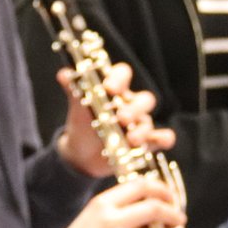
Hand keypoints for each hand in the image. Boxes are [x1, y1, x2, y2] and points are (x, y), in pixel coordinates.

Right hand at [40, 177, 199, 227]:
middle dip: (174, 213)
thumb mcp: (92, 214)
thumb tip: (149, 205)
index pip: (140, 186)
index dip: (162, 190)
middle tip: (180, 219)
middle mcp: (111, 220)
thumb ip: (117, 207)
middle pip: (155, 208)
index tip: (171, 197)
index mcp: (103, 203)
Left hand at [56, 64, 174, 177]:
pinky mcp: (146, 142)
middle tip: (121, 118)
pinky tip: (157, 142)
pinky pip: (163, 138)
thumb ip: (73, 90)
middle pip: (144, 99)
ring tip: (131, 139)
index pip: (123, 74)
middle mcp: (130, 105)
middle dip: (134, 108)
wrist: (81, 154)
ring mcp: (139, 124)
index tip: (109, 88)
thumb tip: (63, 73)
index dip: (119, 78)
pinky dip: (164, 138)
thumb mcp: (78, 108)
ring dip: (142, 129)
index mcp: (114, 90)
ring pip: (150, 120)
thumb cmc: (82, 124)